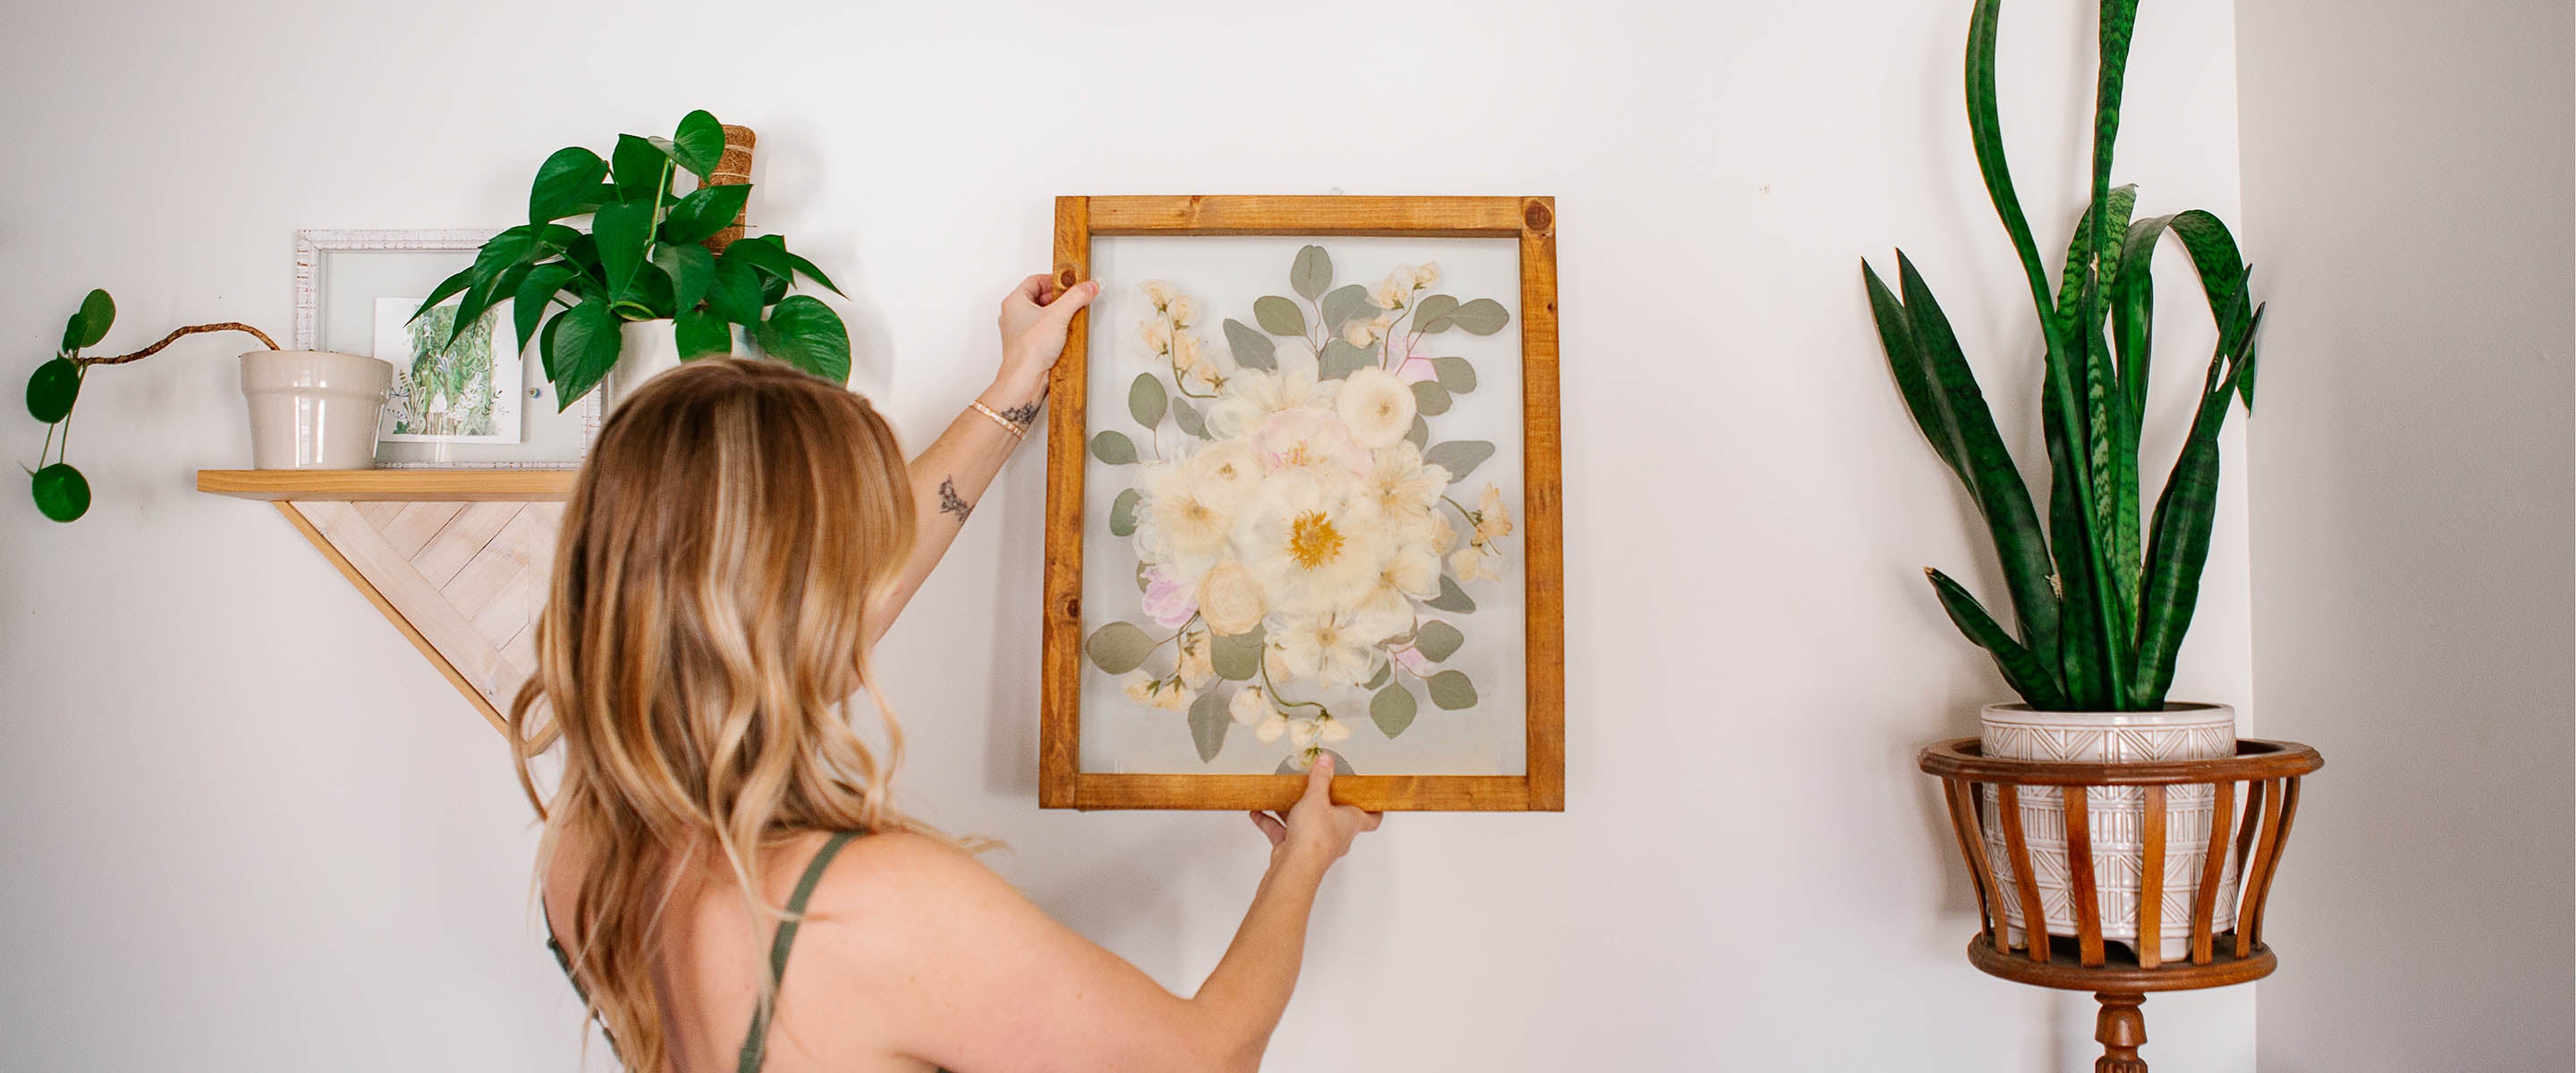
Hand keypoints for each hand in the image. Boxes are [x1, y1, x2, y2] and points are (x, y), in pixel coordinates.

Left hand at [994, 273, 1099, 398]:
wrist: (1025, 379)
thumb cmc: (1029, 350)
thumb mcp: (1059, 316)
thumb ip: (1076, 297)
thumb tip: (1088, 287)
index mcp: (1014, 302)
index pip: (1035, 280)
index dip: (1055, 280)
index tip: (1070, 284)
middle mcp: (1014, 315)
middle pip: (1040, 296)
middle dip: (1059, 298)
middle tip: (1073, 300)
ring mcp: (1020, 331)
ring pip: (1042, 314)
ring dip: (1058, 315)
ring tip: (1070, 318)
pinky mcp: (1029, 345)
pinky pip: (1043, 330)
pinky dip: (1055, 330)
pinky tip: (1066, 335)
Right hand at [1248, 754, 1382, 867]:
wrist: (1294, 868)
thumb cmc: (1314, 837)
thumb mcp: (1317, 798)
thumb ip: (1320, 778)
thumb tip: (1326, 761)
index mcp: (1351, 822)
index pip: (1373, 819)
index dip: (1374, 808)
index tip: (1371, 796)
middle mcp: (1336, 834)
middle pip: (1335, 817)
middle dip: (1325, 802)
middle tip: (1318, 787)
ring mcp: (1315, 843)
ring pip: (1306, 823)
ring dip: (1293, 810)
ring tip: (1282, 794)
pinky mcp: (1295, 850)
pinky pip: (1283, 832)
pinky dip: (1271, 822)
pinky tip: (1259, 811)